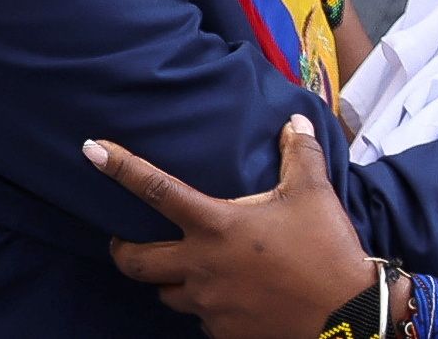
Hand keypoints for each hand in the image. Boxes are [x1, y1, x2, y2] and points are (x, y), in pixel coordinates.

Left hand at [86, 117, 372, 338]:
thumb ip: (299, 153)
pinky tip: (226, 297)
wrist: (346, 318)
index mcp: (217, 225)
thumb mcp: (313, 193)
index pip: (156, 189)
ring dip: (170, 280)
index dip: (120, 167)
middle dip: (122, 248)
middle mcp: (202, 266)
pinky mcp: (222, 333)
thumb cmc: (327, 250)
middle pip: (135, 261)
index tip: (91, 150)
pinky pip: (200, 319)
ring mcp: (209, 305)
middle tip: (124, 239)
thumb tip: (294, 121)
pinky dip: (205, 307)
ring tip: (186, 269)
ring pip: (167, 294)